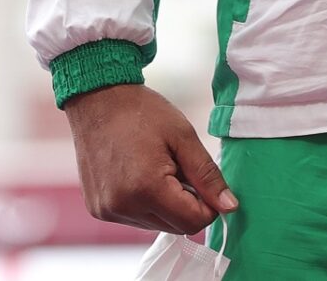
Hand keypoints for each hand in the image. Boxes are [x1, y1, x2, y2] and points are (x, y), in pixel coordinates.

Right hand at [64, 83, 239, 235]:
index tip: (202, 180)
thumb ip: (208, 176)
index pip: (193, 222)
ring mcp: (107, 211)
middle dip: (186, 203)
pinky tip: (138, 174)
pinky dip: (145, 203)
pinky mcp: (99, 210)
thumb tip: (230, 207)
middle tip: (177, 167)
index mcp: (147, 188)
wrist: (96, 98)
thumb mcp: (183, 136)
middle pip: (176, 228)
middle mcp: (123, 206)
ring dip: (165, 205)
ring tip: (155, 168)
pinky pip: (136, 218)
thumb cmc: (141, 111)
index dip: (208, 205)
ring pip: (156, 225)